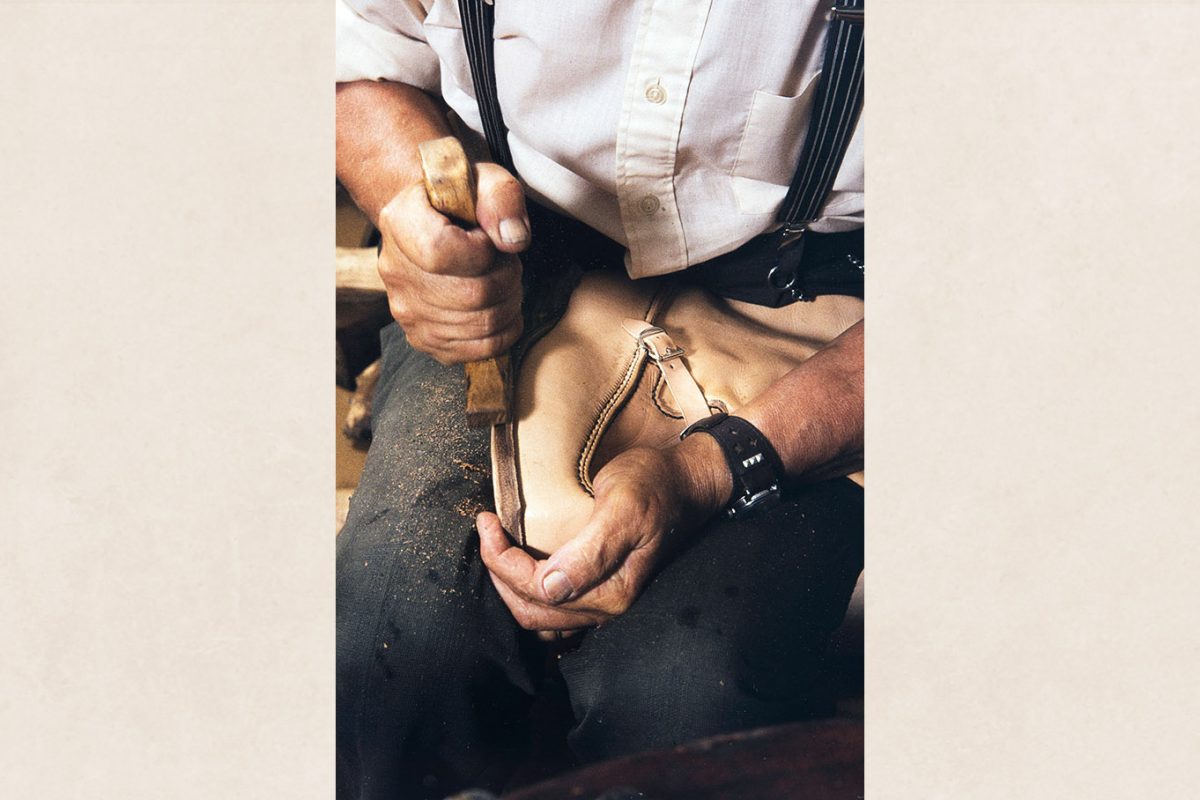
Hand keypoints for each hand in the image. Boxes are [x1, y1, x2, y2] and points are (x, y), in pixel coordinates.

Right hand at [376, 163, 528, 363]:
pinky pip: (475, 351)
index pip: (440, 252)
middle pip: (470, 295)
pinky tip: (501, 308)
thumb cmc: (463, 200)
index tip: (487, 240)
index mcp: (400, 222)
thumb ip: (502, 198)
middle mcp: (395, 270)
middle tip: (506, 262)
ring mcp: (406, 309)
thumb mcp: (485, 179)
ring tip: (504, 281)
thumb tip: (513, 241)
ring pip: (479, 325)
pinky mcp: (422, 337)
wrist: (437, 221)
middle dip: (507, 279)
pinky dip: (503, 332)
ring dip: (509, 304)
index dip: (481, 251)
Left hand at [477, 435, 731, 636]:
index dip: (501, 559)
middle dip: (499, 574)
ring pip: (539, 617)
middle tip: (486, 533)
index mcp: (611, 591)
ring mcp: (604, 604)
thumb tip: (551, 586)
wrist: (684, 482)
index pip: (537, 589)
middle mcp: (607, 607)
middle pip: (531, 609)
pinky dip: (528, 595)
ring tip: (497, 550)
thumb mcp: (622, 506)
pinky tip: (520, 567)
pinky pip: (553, 611)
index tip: (486, 522)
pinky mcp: (601, 592)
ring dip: (510, 589)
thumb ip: (590, 550)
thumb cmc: (654, 485)